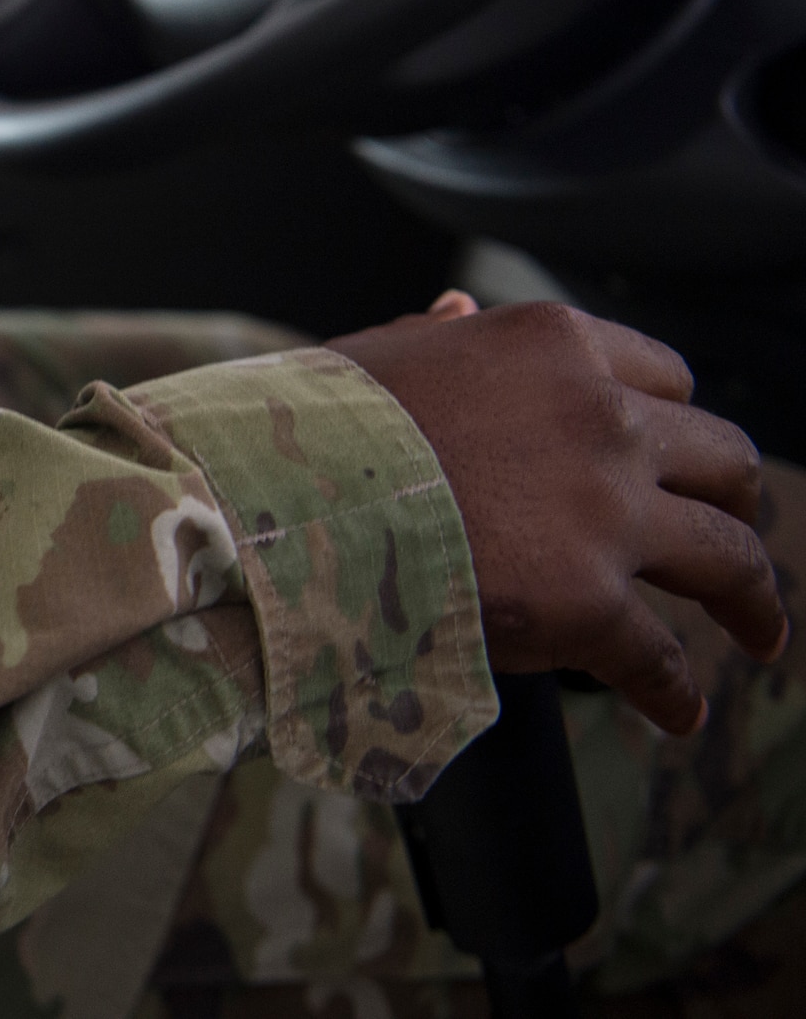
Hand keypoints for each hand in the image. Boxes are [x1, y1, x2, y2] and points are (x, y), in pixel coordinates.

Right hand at [328, 297, 786, 735]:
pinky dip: (674, 690)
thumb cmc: (304, 429)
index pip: (662, 376)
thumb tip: (457, 313)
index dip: (669, 424)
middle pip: (720, 458)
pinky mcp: (588, 603)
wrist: (270, 501)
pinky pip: (660, 658)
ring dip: (751, 599)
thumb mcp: (376, 356)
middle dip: (734, 501)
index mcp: (550, 345)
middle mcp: (600, 418)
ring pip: (727, 557)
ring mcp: (604, 511)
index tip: (672, 456)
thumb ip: (437, 338)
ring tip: (760, 634)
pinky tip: (676, 712)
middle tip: (730, 534)